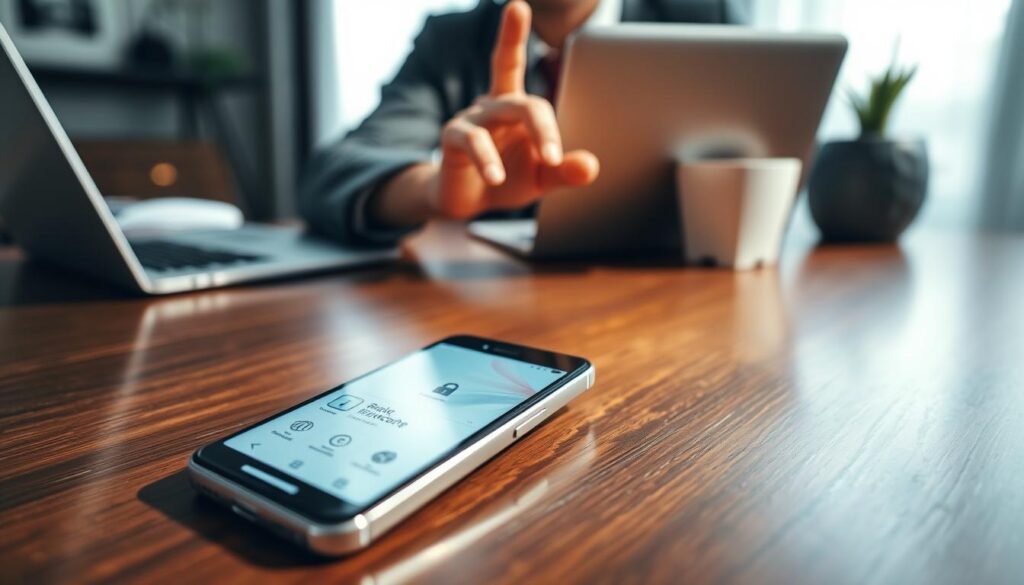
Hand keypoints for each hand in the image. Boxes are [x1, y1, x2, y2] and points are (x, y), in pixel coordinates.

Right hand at [430, 0, 598, 218]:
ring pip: (499, 114)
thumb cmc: (509, 178)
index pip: (512, 63)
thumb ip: (564, 171)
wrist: (468, 201)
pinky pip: (471, 140)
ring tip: (547, 163)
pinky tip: (496, 176)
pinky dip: (486, 159)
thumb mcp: (542, 177)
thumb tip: (591, 167)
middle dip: (536, 106)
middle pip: (518, 92)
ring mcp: (470, 120)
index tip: (517, 8)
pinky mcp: (452, 140)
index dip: (513, 36)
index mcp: (515, 105)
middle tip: (554, 153)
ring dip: (526, 138)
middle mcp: (492, 105)